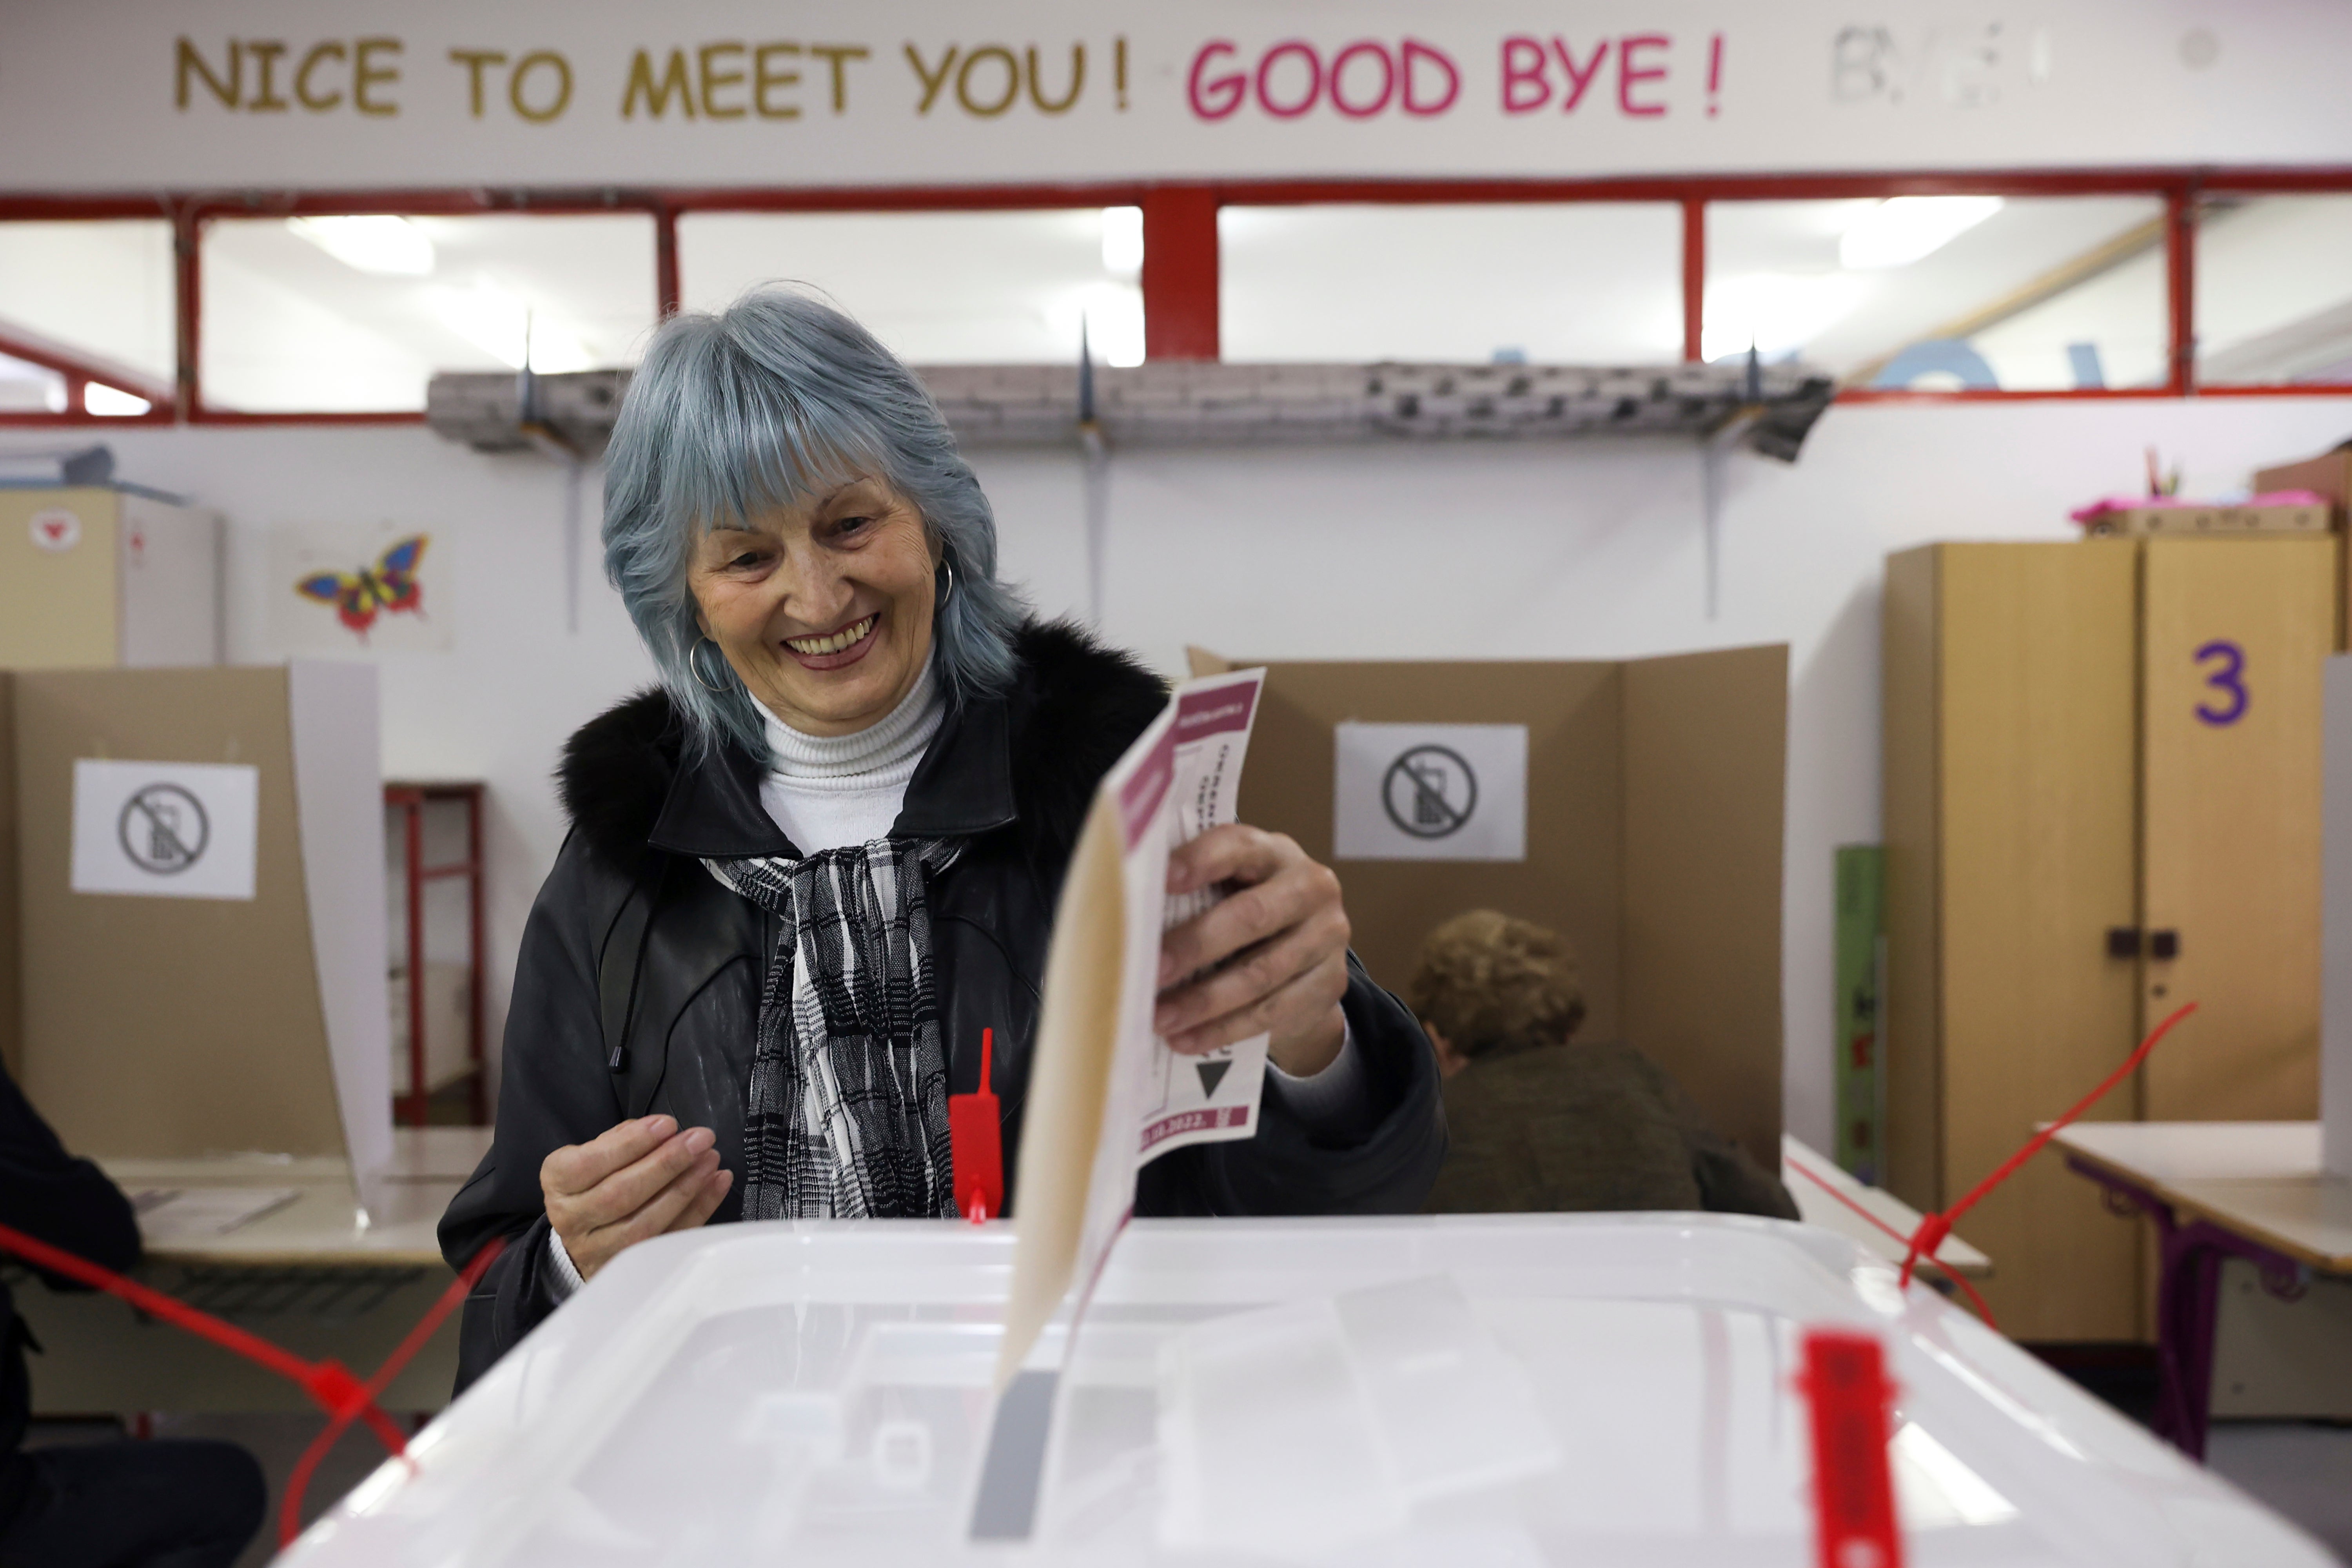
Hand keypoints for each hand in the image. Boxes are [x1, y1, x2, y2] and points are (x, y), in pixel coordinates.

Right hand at [540, 1114, 732, 1281]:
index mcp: (559, 1183)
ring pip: (645, 1223)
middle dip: (666, 1163)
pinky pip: (669, 1239)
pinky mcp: (630, 1268)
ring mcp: (600, 1250)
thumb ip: (622, 1140)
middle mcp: (572, 1219)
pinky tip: (717, 1183)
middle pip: (620, 1194)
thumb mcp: (593, 1154)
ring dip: (685, 1188)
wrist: (585, 1235)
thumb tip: (663, 1131)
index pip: (589, 1164)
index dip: (631, 1144)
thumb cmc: (596, 1182)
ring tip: (710, 1159)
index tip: (667, 1124)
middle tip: (699, 1139)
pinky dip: (699, 1210)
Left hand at [1154, 824, 1349, 1075]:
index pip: (1238, 846)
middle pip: (1252, 916)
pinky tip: (1187, 1039)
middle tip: (1150, 970)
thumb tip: (1129, 914)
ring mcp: (1327, 937)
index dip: (1201, 861)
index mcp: (1275, 852)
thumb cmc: (1247, 913)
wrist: (1308, 959)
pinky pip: (1272, 1012)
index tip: (1162, 878)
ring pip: (1261, 973)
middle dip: (1195, 944)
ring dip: (1204, 1000)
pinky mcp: (1330, 984)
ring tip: (1159, 1017)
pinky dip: (1225, 1029)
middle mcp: (1310, 887)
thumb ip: (1195, 891)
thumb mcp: (1230, 889)